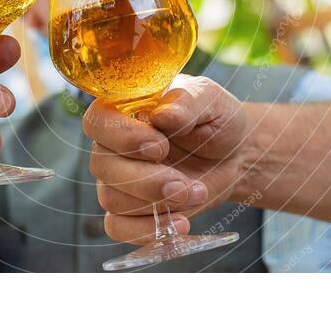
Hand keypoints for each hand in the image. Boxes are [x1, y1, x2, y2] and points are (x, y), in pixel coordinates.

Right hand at [85, 75, 247, 243]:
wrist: (233, 155)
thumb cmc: (215, 120)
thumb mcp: (210, 100)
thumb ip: (187, 102)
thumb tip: (163, 115)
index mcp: (125, 109)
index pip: (98, 121)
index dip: (122, 137)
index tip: (160, 147)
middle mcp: (113, 144)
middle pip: (102, 166)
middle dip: (146, 180)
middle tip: (183, 184)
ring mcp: (118, 179)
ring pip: (111, 198)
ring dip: (155, 203)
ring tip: (195, 194)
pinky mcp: (130, 209)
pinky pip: (117, 227)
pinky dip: (147, 230)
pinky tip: (180, 222)